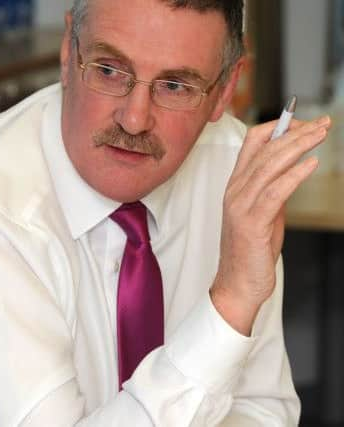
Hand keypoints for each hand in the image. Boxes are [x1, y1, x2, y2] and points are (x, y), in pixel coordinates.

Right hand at [210, 116, 330, 335]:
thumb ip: (274, 189)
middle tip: (323, 123)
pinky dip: (294, 175)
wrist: (237, 284)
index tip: (303, 123)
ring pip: (269, 166)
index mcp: (236, 186)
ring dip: (298, 146)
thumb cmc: (251, 250)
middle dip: (296, 132)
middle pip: (264, 150)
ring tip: (321, 134)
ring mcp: (240, 207)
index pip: (251, 143)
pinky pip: (274, 192)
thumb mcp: (264, 212)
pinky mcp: (251, 224)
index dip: (277, 127)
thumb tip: (294, 169)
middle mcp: (234, 192)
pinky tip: (311, 164)